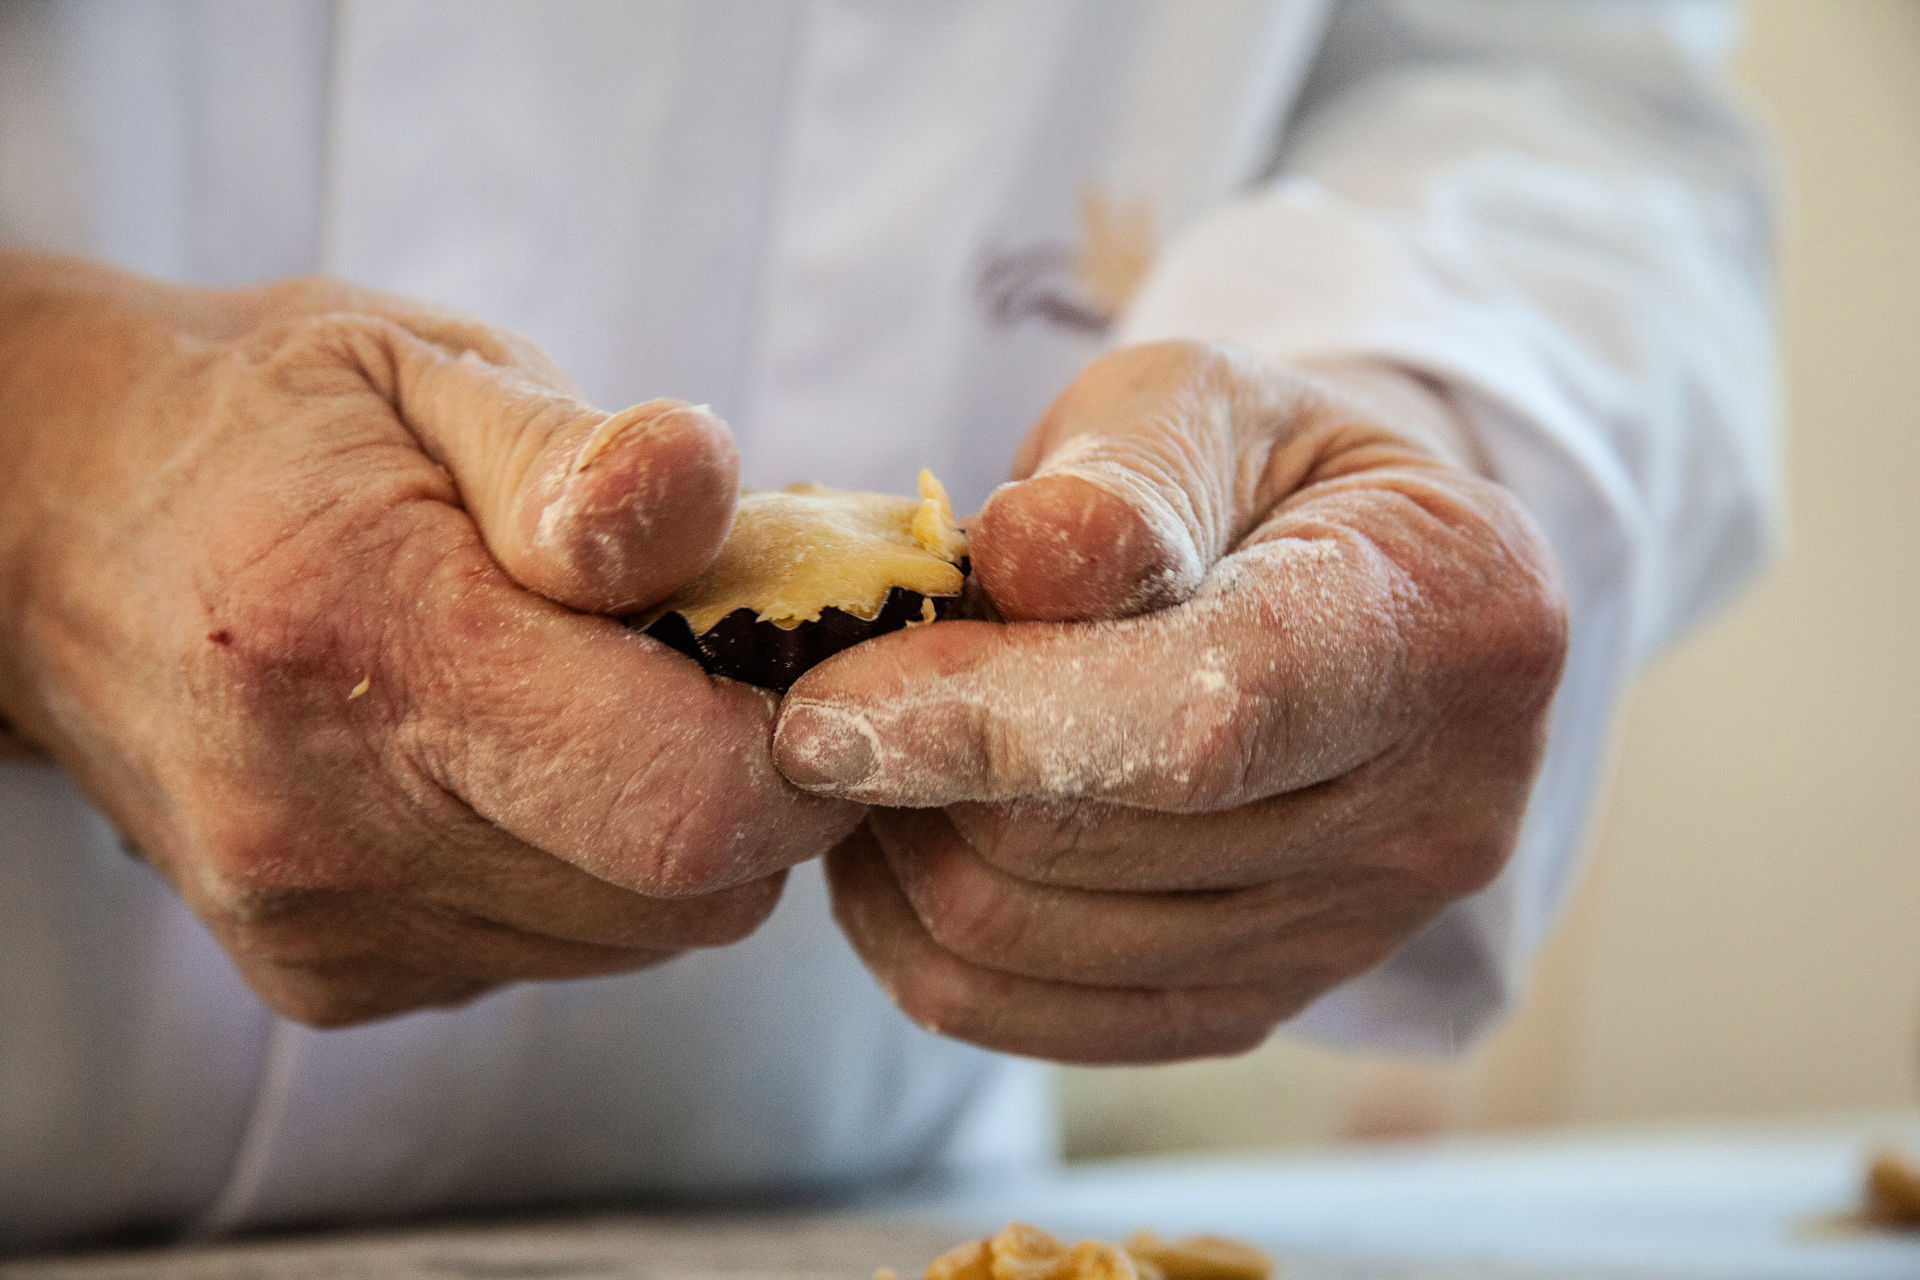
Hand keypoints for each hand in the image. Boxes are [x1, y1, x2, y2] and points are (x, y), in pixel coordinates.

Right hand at [0, 252, 860, 1025]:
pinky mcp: (327, 980)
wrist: (50, 529)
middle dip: (756, 790)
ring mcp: (320, 928)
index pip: (688, 800)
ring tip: (601, 702)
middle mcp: (326, 825)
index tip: (811, 664)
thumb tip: (713, 499)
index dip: (805, 746)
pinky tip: (516, 766)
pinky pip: (555, 953)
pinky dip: (585, 872)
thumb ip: (579, 459)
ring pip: (636, 939)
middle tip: (718, 667)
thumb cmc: (271, 428)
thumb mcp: (427, 373)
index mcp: (364, 643)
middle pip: (685, 894)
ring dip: (669, 833)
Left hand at [774, 341, 1565, 1063]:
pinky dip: (922, 936)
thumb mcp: (1200, 403)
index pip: (1197, 722)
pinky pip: (1034, 1019)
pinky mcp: (1264, 1000)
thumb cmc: (1261, 469)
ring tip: (877, 744)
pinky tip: (903, 837)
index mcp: (1450, 627)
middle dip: (914, 768)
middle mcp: (1434, 816)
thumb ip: (1118, 478)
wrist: (1347, 581)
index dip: (987, 723)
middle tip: (838, 687)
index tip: (818, 711)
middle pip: (1085, 845)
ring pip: (1032, 941)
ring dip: (901, 847)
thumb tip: (1012, 562)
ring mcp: (1353, 935)